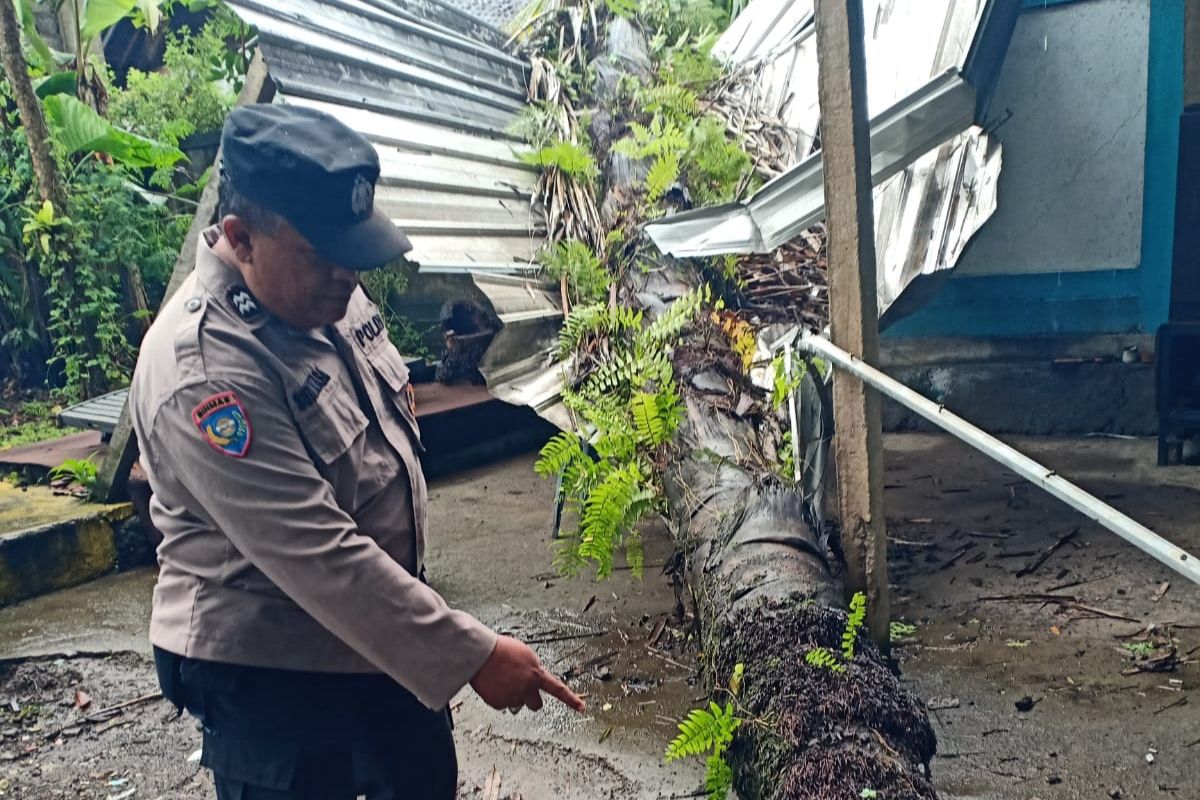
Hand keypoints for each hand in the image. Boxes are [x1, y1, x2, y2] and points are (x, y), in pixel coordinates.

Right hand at [470, 635, 585, 713]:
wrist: (481, 653)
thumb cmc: (502, 649)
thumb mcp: (525, 654)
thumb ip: (533, 669)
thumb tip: (534, 678)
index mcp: (536, 674)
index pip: (558, 689)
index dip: (571, 700)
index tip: (582, 708)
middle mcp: (527, 688)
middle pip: (536, 705)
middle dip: (531, 700)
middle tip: (524, 692)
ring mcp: (513, 697)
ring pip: (516, 703)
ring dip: (512, 695)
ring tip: (501, 679)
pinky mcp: (499, 703)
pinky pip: (502, 704)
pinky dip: (498, 696)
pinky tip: (492, 683)